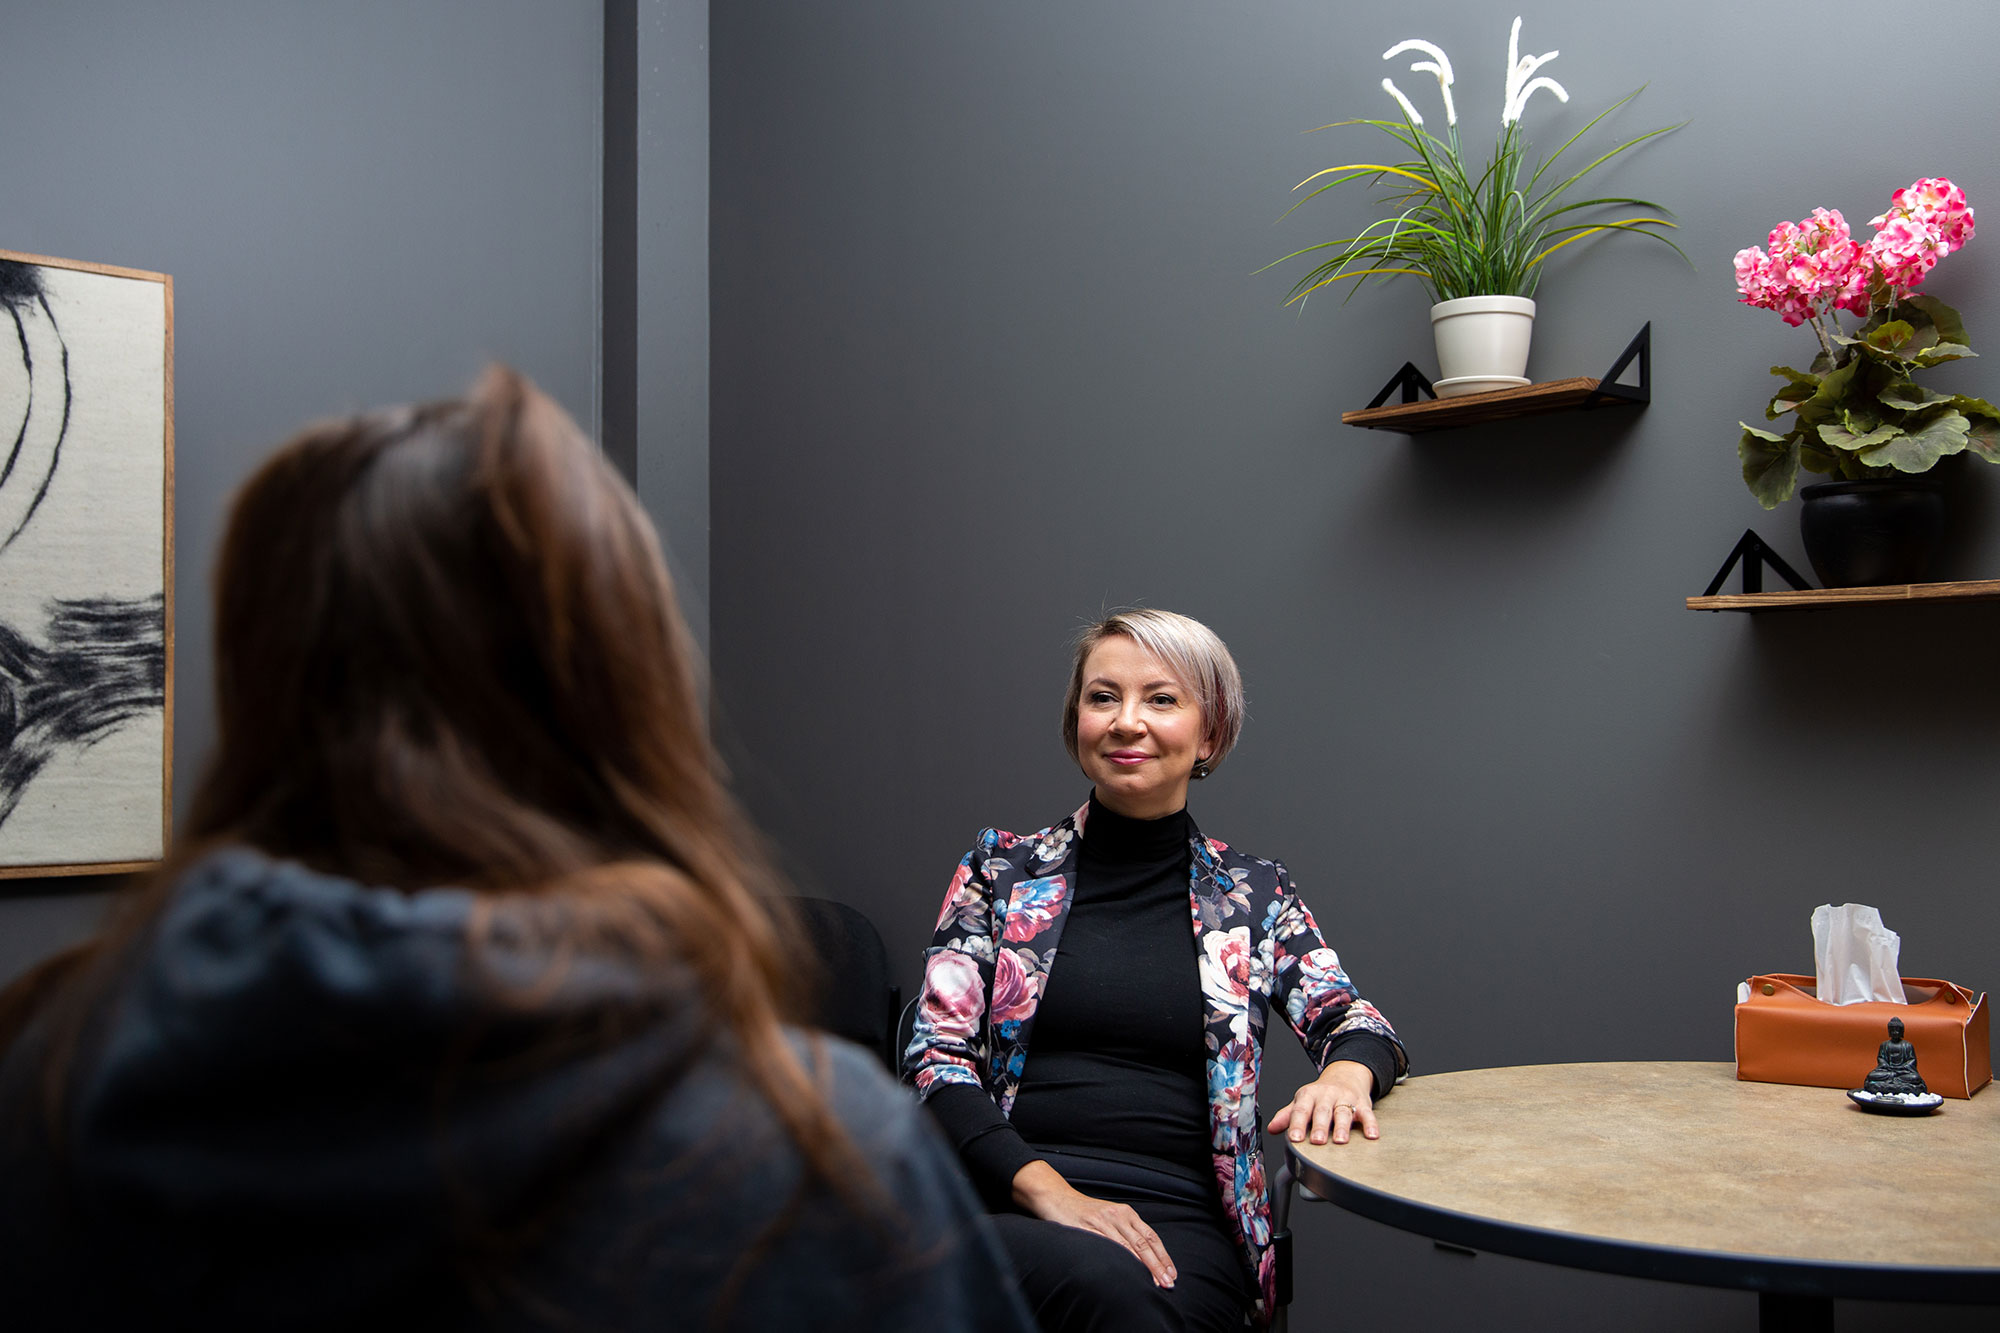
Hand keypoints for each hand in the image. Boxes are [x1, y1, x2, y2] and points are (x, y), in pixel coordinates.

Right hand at [1010, 1160, 1176, 1287]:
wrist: (1057, 1198)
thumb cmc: (1084, 1212)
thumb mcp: (1110, 1216)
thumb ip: (1125, 1232)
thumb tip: (1144, 1256)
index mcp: (1126, 1213)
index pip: (1150, 1236)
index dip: (1163, 1256)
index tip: (1172, 1273)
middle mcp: (1117, 1215)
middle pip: (1143, 1243)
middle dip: (1158, 1265)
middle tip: (1167, 1282)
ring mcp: (1103, 1221)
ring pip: (1129, 1246)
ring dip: (1143, 1266)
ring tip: (1153, 1282)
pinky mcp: (1087, 1228)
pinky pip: (1107, 1246)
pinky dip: (1120, 1260)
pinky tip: (1128, 1271)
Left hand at [1267, 1059, 1377, 1145]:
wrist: (1345, 1075)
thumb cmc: (1320, 1095)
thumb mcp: (1302, 1101)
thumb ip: (1288, 1115)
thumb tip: (1271, 1128)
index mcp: (1309, 1095)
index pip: (1301, 1110)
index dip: (1296, 1124)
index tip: (1294, 1139)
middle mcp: (1327, 1095)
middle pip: (1322, 1111)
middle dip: (1320, 1127)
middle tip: (1317, 1141)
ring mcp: (1345, 1099)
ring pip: (1343, 1112)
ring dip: (1342, 1127)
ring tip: (1340, 1141)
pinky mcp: (1363, 1104)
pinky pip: (1367, 1114)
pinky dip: (1370, 1124)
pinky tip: (1371, 1136)